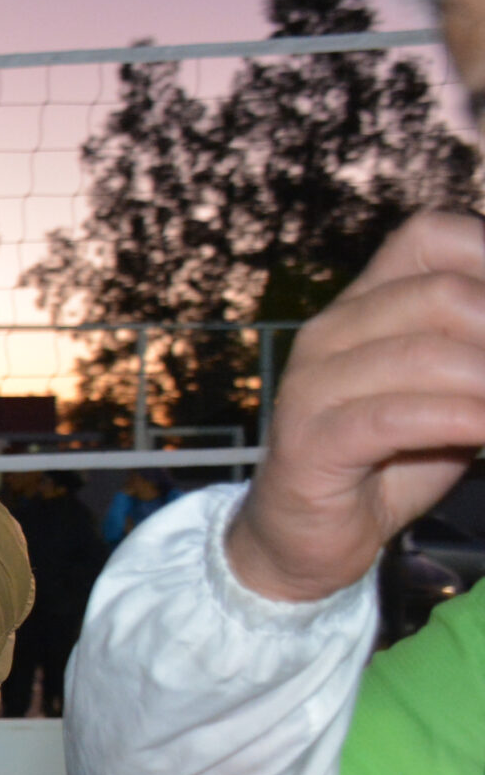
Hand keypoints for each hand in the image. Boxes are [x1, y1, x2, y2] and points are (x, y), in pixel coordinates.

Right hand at [226, 211, 484, 601]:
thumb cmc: (392, 460)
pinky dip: (462, 422)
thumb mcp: (453, 391)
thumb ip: (483, 351)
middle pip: (442, 294)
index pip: (431, 235)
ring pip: (425, 354)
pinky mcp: (310, 442)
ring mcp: (312, 385)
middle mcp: (331, 331)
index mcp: (365, 304)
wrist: (307, 539)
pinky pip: (396, 417)